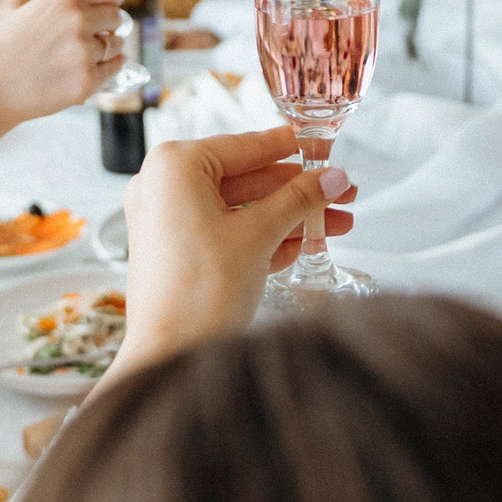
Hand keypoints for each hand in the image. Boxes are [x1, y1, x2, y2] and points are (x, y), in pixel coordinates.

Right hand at [0, 0, 126, 126]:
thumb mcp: (27, 8)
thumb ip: (62, 2)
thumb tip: (97, 0)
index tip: (109, 1)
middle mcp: (78, 19)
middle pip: (116, 15)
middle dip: (106, 24)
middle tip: (87, 34)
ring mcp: (84, 52)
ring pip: (116, 43)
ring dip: (104, 48)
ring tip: (77, 55)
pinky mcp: (87, 81)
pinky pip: (113, 69)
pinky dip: (104, 70)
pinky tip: (84, 69)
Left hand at [112, 129, 357, 369]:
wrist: (169, 357)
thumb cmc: (197, 292)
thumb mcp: (259, 235)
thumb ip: (299, 200)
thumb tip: (331, 177)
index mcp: (173, 167)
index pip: (245, 146)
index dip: (291, 148)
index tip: (320, 144)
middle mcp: (163, 188)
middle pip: (246, 179)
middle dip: (298, 191)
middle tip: (339, 191)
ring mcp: (167, 221)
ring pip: (241, 209)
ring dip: (289, 217)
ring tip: (335, 223)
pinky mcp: (176, 252)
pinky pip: (227, 233)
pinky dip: (264, 237)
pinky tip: (305, 244)